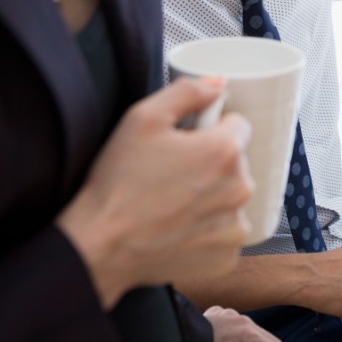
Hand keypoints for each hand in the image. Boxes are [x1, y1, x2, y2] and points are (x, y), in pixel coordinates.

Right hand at [57, 77, 253, 307]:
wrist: (101, 246)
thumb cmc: (119, 181)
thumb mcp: (143, 118)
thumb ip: (187, 92)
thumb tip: (219, 83)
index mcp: (225, 151)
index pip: (237, 125)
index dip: (209, 130)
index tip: (184, 143)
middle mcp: (240, 190)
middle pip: (236, 163)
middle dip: (211, 163)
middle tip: (172, 173)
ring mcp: (235, 227)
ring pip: (231, 198)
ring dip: (211, 197)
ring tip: (172, 203)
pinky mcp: (226, 258)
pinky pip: (225, 233)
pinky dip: (207, 230)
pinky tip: (178, 228)